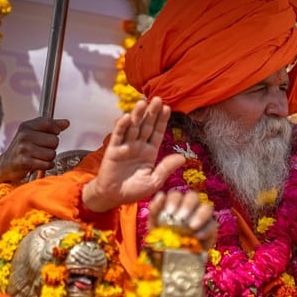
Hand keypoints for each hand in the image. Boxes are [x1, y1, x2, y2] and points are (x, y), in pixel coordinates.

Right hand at [0, 117, 69, 183]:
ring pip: (52, 154)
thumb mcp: (34, 133)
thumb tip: (67, 122)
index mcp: (27, 126)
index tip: (52, 134)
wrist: (6, 165)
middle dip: (51, 147)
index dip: (55, 130)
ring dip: (49, 158)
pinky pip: (48, 164)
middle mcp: (24, 136)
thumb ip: (51, 126)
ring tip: (38, 157)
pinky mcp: (25, 162)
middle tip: (40, 149)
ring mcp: (24, 149)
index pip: (49, 123)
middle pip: (55, 140)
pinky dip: (47, 166)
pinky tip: (39, 164)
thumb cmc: (24, 148)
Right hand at [82, 97, 184, 212]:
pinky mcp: (113, 150)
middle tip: (158, 99)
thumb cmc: (134, 190)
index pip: (157, 133)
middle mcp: (139, 146)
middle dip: (152, 113)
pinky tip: (126, 117)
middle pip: (146, 126)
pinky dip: (122, 126)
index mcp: (150, 152)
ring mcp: (126, 147)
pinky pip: (118, 136)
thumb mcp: (154, 181)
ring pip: (133, 127)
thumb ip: (166, 168)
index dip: (162, 121)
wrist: (113, 197)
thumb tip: (182, 158)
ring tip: (143, 102)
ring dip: (137, 115)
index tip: (168, 108)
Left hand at [148, 190, 216, 248]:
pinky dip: (206, 229)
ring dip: (200, 215)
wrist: (172, 257)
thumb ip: (155, 210)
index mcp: (176, 203)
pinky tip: (197, 236)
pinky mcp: (211, 229)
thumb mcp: (154, 225)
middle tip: (181, 218)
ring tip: (191, 226)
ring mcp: (203, 217)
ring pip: (207, 207)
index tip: (169, 213)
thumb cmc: (163, 237)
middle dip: (187, 205)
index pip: (177, 195)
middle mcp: (191, 207)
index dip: (173, 201)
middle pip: (193, 196)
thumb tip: (161, 195)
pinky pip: (213, 225)